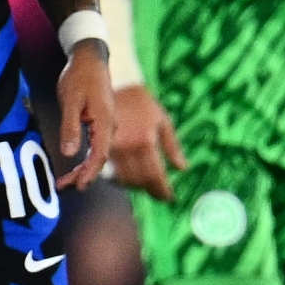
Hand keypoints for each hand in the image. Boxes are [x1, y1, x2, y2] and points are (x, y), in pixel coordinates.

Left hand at [56, 41, 114, 188]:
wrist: (90, 60)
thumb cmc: (80, 77)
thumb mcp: (70, 101)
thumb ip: (70, 127)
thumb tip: (69, 154)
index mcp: (106, 121)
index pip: (101, 154)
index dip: (90, 172)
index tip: (79, 186)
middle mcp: (111, 127)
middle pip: (100, 159)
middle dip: (84, 177)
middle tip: (63, 188)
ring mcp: (108, 127)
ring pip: (98, 155)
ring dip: (83, 171)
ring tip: (64, 183)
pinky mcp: (101, 126)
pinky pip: (97, 148)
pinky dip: (86, 161)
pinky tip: (76, 170)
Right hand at [110, 84, 188, 200]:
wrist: (115, 85)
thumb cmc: (143, 103)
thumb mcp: (162, 120)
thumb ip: (173, 147)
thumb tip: (183, 169)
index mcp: (146, 141)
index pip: (155, 175)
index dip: (162, 190)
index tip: (169, 198)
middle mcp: (127, 147)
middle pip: (138, 181)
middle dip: (150, 190)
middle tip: (160, 193)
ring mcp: (112, 148)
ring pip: (123, 179)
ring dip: (135, 187)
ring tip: (147, 187)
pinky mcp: (101, 146)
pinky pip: (110, 171)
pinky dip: (121, 179)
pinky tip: (130, 179)